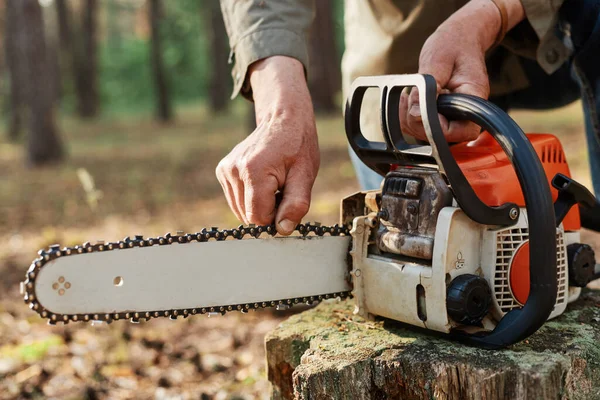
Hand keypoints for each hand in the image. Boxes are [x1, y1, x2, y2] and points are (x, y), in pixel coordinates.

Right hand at [216, 56, 318, 234]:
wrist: (283, 118)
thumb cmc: (298, 146)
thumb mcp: (305, 175)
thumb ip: (296, 204)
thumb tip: (283, 229)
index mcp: (253, 171)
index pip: (258, 218)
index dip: (276, 217)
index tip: (287, 199)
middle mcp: (234, 170)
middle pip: (248, 216)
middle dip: (267, 211)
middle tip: (282, 188)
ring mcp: (225, 170)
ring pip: (241, 211)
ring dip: (259, 205)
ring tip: (273, 184)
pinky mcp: (223, 171)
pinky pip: (236, 200)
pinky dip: (250, 197)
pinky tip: (262, 181)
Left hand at [401, 0, 524, 142]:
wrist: (458, 38)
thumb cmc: (452, 44)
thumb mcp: (437, 60)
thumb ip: (426, 88)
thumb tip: (416, 113)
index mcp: (474, 99)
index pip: (461, 131)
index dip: (437, 126)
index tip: (422, 106)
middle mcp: (466, 113)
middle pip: (441, 137)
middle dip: (418, 120)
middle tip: (413, 96)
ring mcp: (453, 117)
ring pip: (427, 136)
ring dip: (410, 118)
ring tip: (412, 94)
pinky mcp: (440, 116)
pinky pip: (420, 128)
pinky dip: (407, 117)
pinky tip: (410, 98)